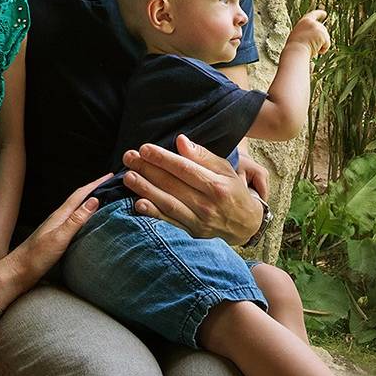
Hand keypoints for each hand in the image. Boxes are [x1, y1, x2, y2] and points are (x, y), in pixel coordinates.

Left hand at [0, 174, 107, 305]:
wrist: (18, 272)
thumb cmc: (36, 256)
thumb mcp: (59, 237)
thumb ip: (76, 219)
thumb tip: (94, 200)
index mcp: (60, 215)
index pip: (80, 195)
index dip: (96, 184)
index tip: (110, 176)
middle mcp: (59, 218)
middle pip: (79, 199)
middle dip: (95, 190)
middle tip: (111, 185)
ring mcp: (57, 228)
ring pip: (77, 210)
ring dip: (90, 202)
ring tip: (104, 200)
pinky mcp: (57, 238)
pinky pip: (75, 221)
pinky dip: (85, 216)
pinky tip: (89, 222)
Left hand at [122, 134, 263, 244]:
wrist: (246, 225)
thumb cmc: (234, 192)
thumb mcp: (226, 170)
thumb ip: (203, 156)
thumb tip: (181, 141)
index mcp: (216, 185)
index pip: (185, 169)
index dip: (163, 158)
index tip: (145, 148)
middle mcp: (207, 204)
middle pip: (173, 185)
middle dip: (148, 169)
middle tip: (129, 157)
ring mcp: (199, 221)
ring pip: (168, 203)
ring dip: (146, 189)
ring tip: (128, 177)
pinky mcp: (192, 233)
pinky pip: (169, 223)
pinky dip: (153, 214)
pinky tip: (138, 204)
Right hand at [285, 10, 331, 56]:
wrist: (295, 52)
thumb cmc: (294, 49)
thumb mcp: (298, 36)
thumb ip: (306, 33)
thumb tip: (315, 39)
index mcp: (304, 22)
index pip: (313, 15)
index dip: (320, 14)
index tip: (325, 13)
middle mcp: (312, 22)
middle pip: (322, 29)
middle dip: (320, 39)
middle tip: (310, 46)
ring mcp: (318, 28)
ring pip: (325, 38)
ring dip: (320, 45)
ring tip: (310, 48)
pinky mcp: (323, 34)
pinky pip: (327, 44)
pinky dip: (323, 49)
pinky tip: (315, 51)